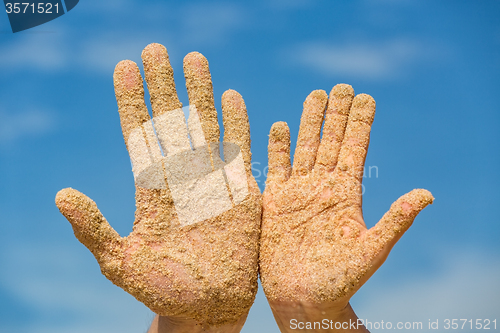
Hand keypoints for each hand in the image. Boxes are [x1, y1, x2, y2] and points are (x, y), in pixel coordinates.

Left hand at [56, 43, 260, 329]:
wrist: (208, 307)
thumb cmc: (163, 290)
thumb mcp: (120, 263)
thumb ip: (93, 229)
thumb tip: (60, 195)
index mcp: (152, 189)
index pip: (140, 133)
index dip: (131, 100)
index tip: (124, 67)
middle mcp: (181, 177)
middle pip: (171, 120)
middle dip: (163, 84)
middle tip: (156, 49)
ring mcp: (213, 181)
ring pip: (205, 125)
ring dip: (200, 92)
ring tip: (193, 58)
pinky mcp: (241, 191)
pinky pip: (240, 149)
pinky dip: (237, 122)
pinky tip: (231, 95)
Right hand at [259, 85, 432, 331]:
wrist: (303, 298)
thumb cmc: (340, 281)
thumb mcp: (371, 251)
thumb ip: (395, 221)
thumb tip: (426, 194)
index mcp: (347, 195)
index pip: (356, 150)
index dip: (361, 123)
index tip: (367, 97)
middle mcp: (323, 187)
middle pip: (331, 141)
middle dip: (337, 114)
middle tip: (342, 85)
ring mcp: (298, 192)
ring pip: (304, 148)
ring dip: (309, 123)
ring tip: (315, 95)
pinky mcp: (275, 203)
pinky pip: (275, 169)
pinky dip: (276, 148)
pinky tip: (279, 126)